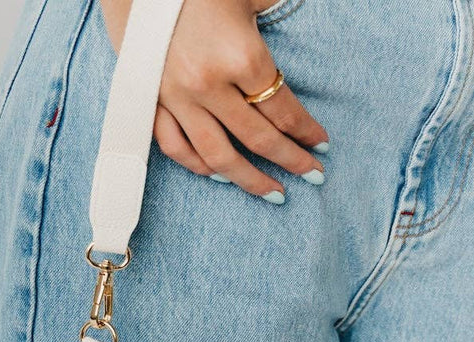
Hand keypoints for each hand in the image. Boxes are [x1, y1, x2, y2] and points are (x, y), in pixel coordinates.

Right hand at [100, 0, 328, 203]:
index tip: (322, 145)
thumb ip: (277, 17)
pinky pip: (175, 148)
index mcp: (240, 56)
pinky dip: (198, 166)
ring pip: (218, 155)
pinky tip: (219, 174)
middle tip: (313, 176)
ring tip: (273, 192)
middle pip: (259, 139)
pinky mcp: (151, 102)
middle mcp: (209, 84)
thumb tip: (294, 52)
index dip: (307, 131)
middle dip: (291, 161)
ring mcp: (177, 98)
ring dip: (250, 180)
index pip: (283, 109)